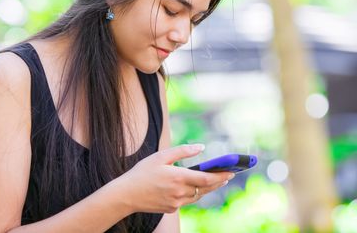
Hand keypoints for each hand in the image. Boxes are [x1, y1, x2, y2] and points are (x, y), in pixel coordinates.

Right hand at [115, 144, 234, 213]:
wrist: (126, 195)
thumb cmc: (142, 172)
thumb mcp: (161, 156)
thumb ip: (182, 151)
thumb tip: (201, 147)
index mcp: (178, 177)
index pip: (206, 179)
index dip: (221, 176)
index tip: (231, 171)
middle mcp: (179, 192)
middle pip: (205, 189)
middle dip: (218, 182)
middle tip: (228, 175)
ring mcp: (176, 203)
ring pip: (198, 196)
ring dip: (207, 188)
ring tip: (216, 181)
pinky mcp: (171, 209)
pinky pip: (187, 201)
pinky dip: (193, 194)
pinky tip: (195, 188)